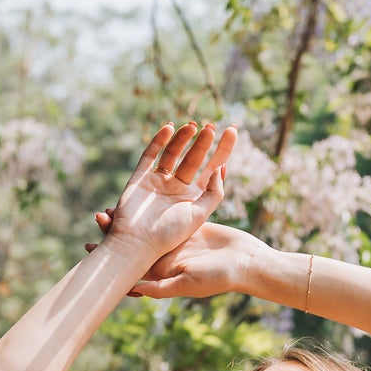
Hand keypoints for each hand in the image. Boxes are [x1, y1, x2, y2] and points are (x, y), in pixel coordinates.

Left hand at [85, 213, 268, 301]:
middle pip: (137, 239)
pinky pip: (171, 207)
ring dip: (136, 212)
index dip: (112, 254)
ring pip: (151, 221)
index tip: (90, 244)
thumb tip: (133, 289)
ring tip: (118, 201)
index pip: (131, 262)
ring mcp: (178, 236)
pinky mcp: (191, 221)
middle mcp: (167, 252)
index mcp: (162, 269)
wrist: (246, 262)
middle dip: (119, 229)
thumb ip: (162, 287)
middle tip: (100, 215)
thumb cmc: (219, 278)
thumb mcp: (188, 283)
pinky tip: (146, 188)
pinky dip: (159, 201)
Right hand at [92, 121, 236, 269]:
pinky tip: (169, 128)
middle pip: (194, 159)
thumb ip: (213, 193)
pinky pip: (150, 155)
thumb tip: (221, 168)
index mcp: (194, 197)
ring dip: (182, 139)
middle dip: (203, 143)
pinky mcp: (140, 177)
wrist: (137, 243)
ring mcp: (158, 181)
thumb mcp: (198, 215)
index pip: (212, 168)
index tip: (233, 130)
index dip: (223, 150)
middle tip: (211, 128)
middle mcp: (177, 187)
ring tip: (192, 126)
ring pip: (173, 153)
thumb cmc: (169, 234)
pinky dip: (158, 141)